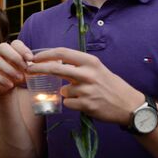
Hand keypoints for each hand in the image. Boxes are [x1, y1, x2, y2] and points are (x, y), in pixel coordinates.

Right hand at [0, 40, 32, 96]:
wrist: (8, 89)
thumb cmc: (19, 76)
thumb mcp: (27, 71)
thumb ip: (33, 67)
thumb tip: (41, 66)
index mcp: (12, 50)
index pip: (15, 43)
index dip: (22, 49)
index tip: (31, 59)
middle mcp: (1, 54)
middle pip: (2, 47)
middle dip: (14, 56)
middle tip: (24, 67)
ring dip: (9, 69)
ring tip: (19, 78)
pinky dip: (2, 79)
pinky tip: (10, 85)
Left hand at [28, 47, 143, 124]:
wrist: (129, 105)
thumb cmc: (110, 85)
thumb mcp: (96, 69)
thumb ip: (78, 66)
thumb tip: (54, 63)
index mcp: (90, 61)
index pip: (62, 53)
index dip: (46, 54)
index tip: (35, 57)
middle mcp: (88, 73)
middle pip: (55, 68)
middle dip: (39, 68)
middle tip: (29, 69)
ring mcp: (87, 89)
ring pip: (63, 90)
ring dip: (68, 93)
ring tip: (84, 95)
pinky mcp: (86, 104)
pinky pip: (69, 103)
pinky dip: (73, 104)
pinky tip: (86, 103)